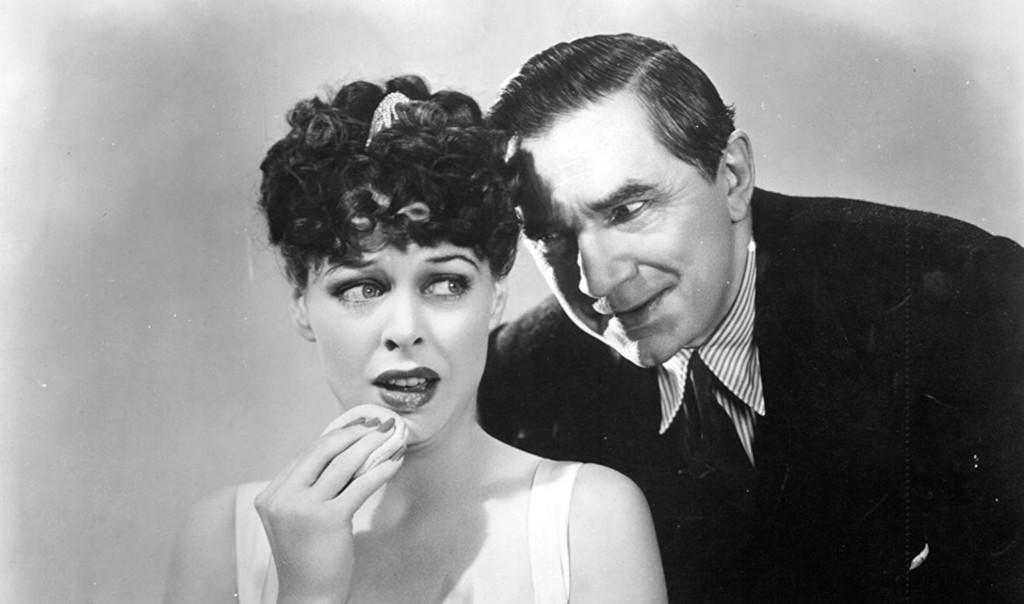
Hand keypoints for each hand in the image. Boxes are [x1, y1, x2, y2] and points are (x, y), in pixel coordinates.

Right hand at [255, 418, 404, 603]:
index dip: (336, 436)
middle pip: (322, 450)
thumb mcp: (297, 518)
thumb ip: (310, 489)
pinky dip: (381, 468)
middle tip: (377, 424)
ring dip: (371, 445)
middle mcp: (282, 498)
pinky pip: (361, 484)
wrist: (308, 596)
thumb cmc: (308, 558)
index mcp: (270, 496)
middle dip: (354, 432)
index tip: (358, 426)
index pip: (306, 455)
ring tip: (391, 437)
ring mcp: (303, 508)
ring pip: (343, 463)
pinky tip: (395, 461)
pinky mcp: (329, 518)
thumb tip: (346, 453)